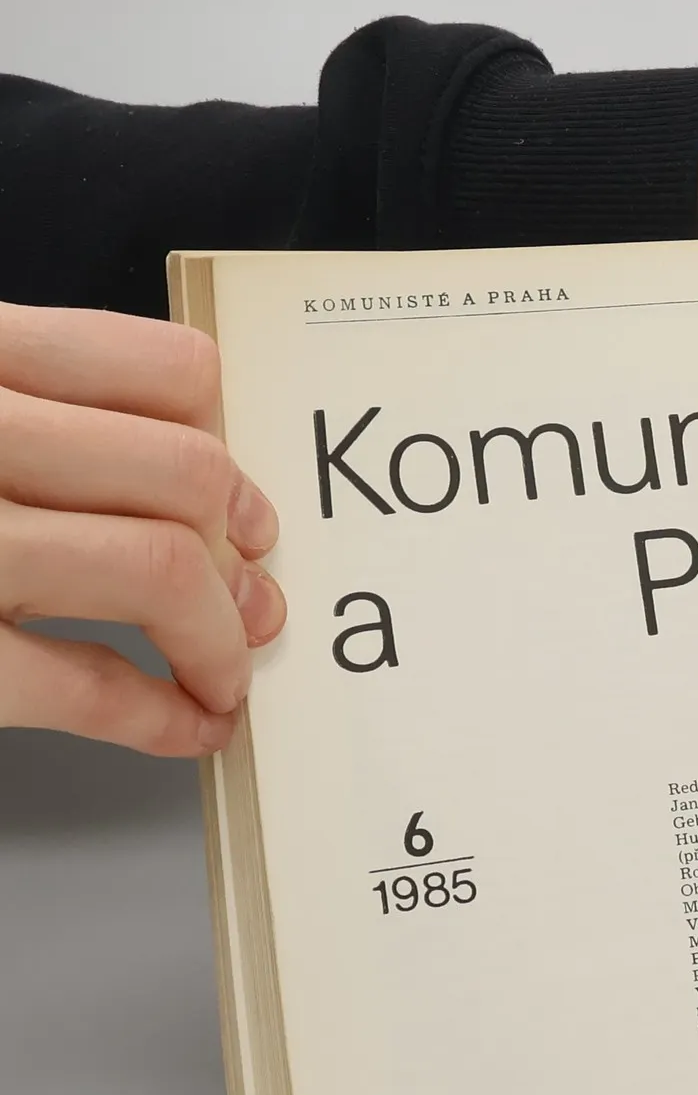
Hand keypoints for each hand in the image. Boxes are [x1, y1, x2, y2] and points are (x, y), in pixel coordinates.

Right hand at [0, 302, 285, 756]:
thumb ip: (40, 419)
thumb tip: (195, 488)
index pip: (166, 370)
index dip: (233, 450)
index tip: (249, 510)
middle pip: (184, 473)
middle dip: (243, 552)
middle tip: (259, 601)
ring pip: (160, 568)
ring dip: (220, 639)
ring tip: (225, 672)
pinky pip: (86, 686)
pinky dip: (161, 717)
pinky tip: (187, 725)